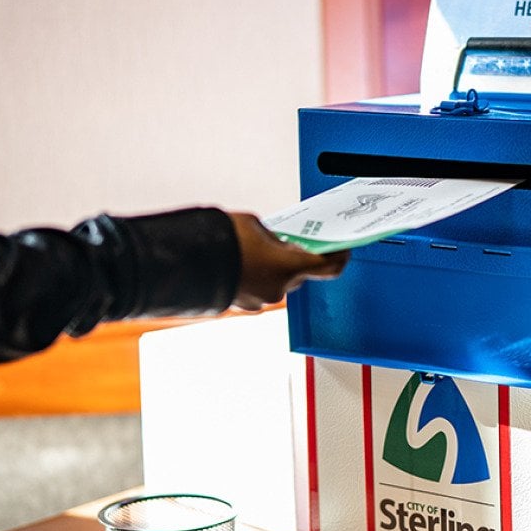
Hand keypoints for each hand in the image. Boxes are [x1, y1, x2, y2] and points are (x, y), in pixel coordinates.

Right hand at [228, 212, 348, 310]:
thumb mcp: (254, 226)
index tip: (343, 250)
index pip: (328, 266)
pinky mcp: (244, 305)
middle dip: (297, 258)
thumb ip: (274, 237)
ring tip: (257, 249)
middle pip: (301, 273)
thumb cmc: (221, 240)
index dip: (340, 257)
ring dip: (275, 268)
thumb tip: (277, 243)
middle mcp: (279, 288)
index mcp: (289, 267)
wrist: (186, 262)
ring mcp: (261, 300)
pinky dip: (259, 277)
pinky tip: (244, 262)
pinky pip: (260, 288)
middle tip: (288, 241)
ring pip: (279, 282)